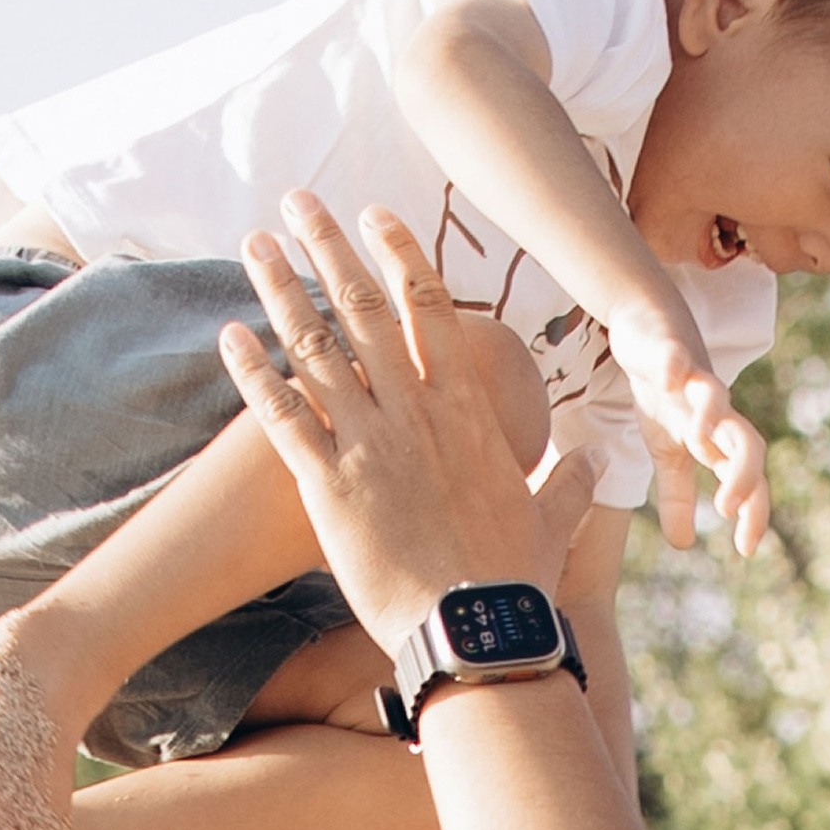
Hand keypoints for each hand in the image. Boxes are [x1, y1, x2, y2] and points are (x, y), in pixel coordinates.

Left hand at [219, 195, 593, 652]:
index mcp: (466, 411)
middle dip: (329, 247)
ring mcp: (368, 444)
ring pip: (316, 348)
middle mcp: (413, 412)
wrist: (471, 630)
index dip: (400, 255)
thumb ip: (574, 482)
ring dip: (282, 290)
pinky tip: (228, 333)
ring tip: (255, 243)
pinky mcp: (328, 486)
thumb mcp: (555, 520)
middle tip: (301, 199)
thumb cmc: (513, 579)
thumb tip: (600, 457)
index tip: (377, 214)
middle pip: (364, 309)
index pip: (431, 309)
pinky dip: (252, 372)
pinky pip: (281, 416)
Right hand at [605, 294, 772, 561]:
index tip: (748, 549)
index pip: (746, 480)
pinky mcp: (670, 350)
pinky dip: (675, 368)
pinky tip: (669, 380)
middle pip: (746, 442)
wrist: (650, 329)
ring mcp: (695, 380)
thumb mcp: (667, 451)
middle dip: (743, 474)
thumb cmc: (666, 394)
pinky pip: (676, 359)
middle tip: (727, 508)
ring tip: (701, 440)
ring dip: (713, 417)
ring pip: (716, 397)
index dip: (752, 512)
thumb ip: (677, 496)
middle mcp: (715, 412)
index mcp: (716, 440)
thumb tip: (684, 545)